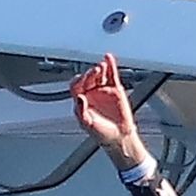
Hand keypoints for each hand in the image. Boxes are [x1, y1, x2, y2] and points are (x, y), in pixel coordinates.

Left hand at [70, 53, 147, 171]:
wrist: (119, 136)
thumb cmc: (101, 133)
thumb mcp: (87, 124)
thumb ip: (81, 111)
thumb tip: (79, 98)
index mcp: (81, 100)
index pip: (76, 85)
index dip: (78, 81)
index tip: (82, 80)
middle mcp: (91, 93)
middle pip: (88, 78)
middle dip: (90, 74)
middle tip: (95, 71)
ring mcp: (102, 89)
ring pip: (99, 75)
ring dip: (99, 69)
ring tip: (101, 67)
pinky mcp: (115, 89)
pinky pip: (111, 75)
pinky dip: (110, 65)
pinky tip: (108, 58)